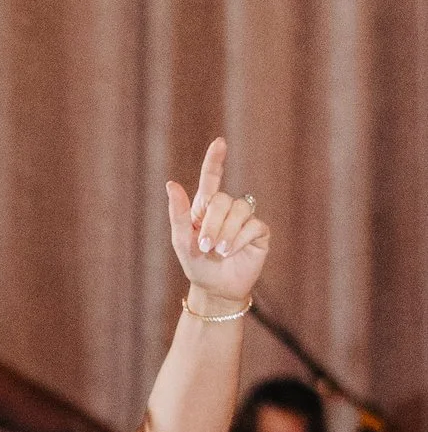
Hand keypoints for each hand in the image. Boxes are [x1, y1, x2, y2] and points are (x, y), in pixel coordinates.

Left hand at [163, 139, 269, 312]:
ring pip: (240, 210)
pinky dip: (239, 240)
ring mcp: (245, 220)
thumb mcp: (181, 240)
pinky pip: (253, 226)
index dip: (216, 159)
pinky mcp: (259, 233)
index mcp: (206, 207)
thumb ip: (178, 212)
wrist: (215, 289)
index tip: (219, 142)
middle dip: (213, 223)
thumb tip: (171, 183)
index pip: (212, 177)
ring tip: (219, 252)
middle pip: (224, 199)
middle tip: (206, 246)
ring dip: (226, 232)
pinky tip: (231, 252)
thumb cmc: (196, 264)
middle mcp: (227, 210)